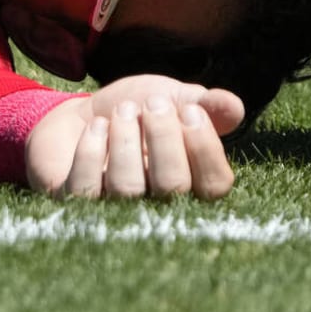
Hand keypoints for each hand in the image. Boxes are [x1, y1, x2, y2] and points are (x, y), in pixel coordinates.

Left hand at [24, 75, 244, 199]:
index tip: (189, 110)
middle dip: (164, 137)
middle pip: (172, 186)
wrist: (82, 115)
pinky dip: (91, 150)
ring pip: (128, 187)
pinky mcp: (77, 206)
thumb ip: (207, 105)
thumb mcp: (175, 101)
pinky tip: (96, 127)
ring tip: (124, 111)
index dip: (205, 146)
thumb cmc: (138, 114)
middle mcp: (159, 206)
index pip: (214, 184)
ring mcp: (116, 210)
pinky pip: (86, 187)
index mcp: (192, 184)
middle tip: (153, 104)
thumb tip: (233, 107)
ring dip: (126, 140)